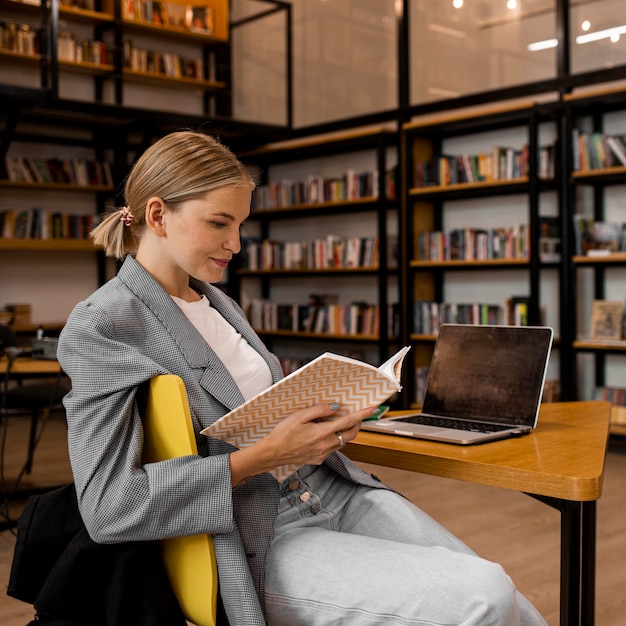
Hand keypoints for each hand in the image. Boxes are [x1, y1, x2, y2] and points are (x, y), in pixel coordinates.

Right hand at [229, 403, 376, 485]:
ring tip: (341, 422)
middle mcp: (325, 446)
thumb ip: (319, 410)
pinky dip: (335, 439)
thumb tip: (335, 407)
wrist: (272, 453)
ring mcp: (322, 454)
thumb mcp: (299, 416)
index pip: (348, 422)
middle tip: (358, 414)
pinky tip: (326, 433)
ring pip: (342, 442)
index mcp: (321, 433)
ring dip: (346, 432)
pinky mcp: (318, 459)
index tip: (372, 409)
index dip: (362, 415)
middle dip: (357, 424)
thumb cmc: (283, 433)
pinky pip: (332, 448)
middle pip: (350, 434)